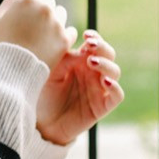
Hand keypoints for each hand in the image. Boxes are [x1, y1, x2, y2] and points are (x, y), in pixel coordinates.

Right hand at [0, 0, 76, 69]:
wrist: (11, 72)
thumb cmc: (1, 44)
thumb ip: (10, 3)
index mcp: (27, 0)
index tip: (30, 7)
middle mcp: (44, 8)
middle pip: (49, 0)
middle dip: (42, 9)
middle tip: (33, 25)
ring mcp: (56, 23)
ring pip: (61, 13)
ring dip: (54, 20)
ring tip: (42, 35)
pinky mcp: (65, 39)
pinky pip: (70, 30)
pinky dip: (63, 35)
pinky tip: (52, 42)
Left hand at [35, 30, 123, 145]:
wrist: (41, 123)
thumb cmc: (44, 94)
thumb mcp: (50, 71)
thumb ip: (65, 57)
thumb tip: (78, 40)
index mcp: (82, 62)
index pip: (96, 45)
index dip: (95, 38)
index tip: (86, 35)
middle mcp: (93, 74)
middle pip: (109, 55)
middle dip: (103, 47)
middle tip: (90, 45)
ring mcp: (100, 89)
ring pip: (115, 72)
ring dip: (106, 64)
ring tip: (92, 62)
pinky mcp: (102, 106)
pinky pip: (117, 95)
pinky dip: (115, 87)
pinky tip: (105, 81)